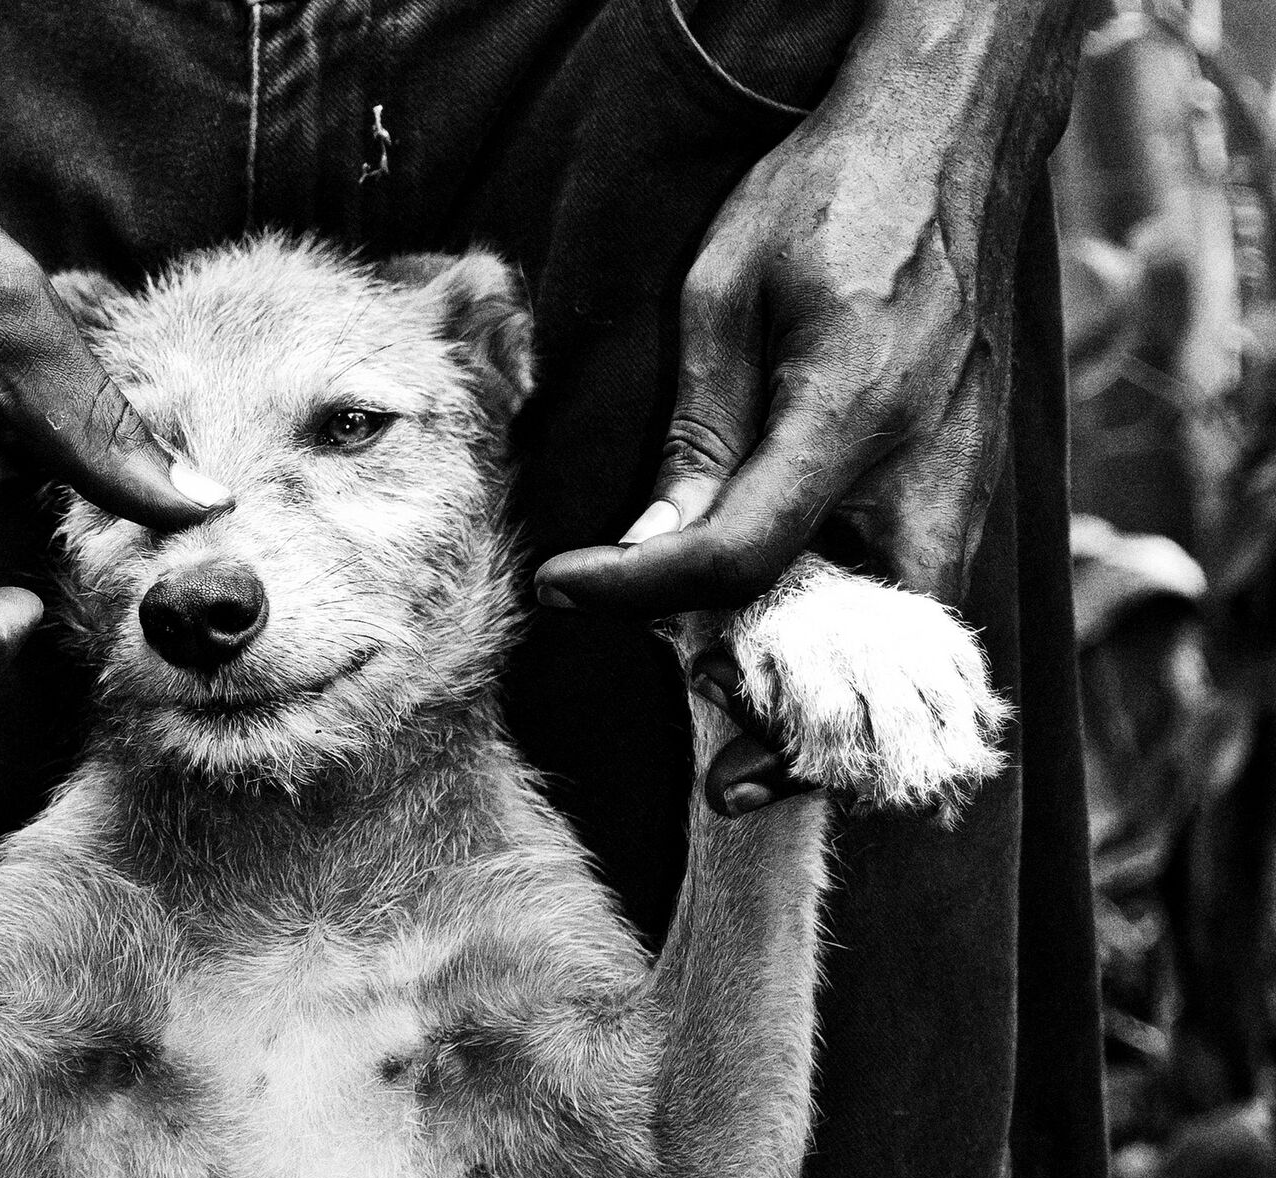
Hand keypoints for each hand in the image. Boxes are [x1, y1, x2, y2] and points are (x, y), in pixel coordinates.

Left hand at [536, 112, 1006, 623]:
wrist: (949, 144)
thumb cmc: (827, 199)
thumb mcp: (725, 295)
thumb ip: (697, 434)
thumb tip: (649, 545)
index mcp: (852, 412)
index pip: (737, 555)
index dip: (637, 588)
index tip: (559, 585)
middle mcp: (928, 472)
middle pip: (840, 640)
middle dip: (753, 678)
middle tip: (669, 672)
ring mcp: (965, 488)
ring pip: (888, 637)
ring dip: (802, 658)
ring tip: (715, 637)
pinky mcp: (972, 491)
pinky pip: (909, 594)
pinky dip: (843, 621)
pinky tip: (776, 597)